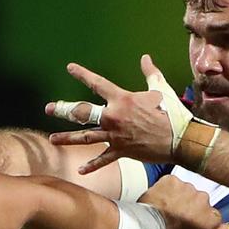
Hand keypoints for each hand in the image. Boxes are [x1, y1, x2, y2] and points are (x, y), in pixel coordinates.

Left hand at [45, 55, 180, 173]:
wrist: (180, 139)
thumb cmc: (171, 112)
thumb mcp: (160, 89)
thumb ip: (150, 73)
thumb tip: (145, 57)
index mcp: (122, 100)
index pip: (97, 83)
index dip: (82, 74)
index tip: (69, 68)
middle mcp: (113, 117)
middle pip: (82, 112)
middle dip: (63, 109)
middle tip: (48, 108)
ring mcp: (114, 135)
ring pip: (84, 137)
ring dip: (66, 138)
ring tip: (51, 139)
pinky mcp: (120, 151)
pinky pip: (102, 159)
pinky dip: (91, 166)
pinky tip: (80, 170)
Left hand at [139, 175, 225, 228]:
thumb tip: (224, 227)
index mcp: (211, 217)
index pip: (213, 215)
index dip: (200, 219)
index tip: (190, 223)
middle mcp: (203, 199)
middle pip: (200, 201)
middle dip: (190, 207)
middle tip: (175, 217)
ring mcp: (187, 188)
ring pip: (186, 191)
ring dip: (178, 197)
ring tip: (165, 209)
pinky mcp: (172, 181)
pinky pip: (171, 183)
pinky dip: (165, 189)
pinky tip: (159, 200)